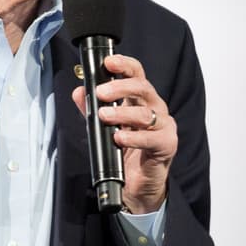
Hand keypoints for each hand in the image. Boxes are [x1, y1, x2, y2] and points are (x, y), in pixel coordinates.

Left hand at [71, 52, 175, 213]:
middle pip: (143, 88)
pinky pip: (151, 138)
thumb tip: (78, 92)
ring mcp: (163, 126)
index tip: (108, 62)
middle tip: (100, 93)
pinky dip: (133, 137)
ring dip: (122, 113)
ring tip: (104, 116)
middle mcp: (154, 108)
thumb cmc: (125, 150)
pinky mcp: (167, 145)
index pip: (136, 75)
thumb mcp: (103, 126)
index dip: (124, 65)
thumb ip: (91, 109)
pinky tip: (119, 138)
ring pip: (146, 113)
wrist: (137, 182)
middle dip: (120, 87)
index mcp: (140, 100)